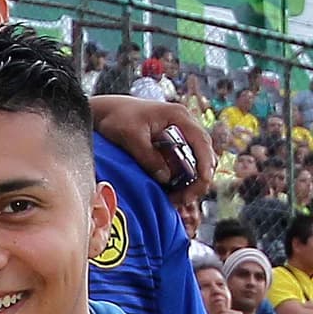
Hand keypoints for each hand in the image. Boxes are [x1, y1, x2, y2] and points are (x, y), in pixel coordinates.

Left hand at [90, 95, 214, 202]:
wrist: (108, 111)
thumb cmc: (118, 118)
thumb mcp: (131, 137)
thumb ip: (148, 157)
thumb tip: (166, 178)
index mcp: (178, 117)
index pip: (201, 140)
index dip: (205, 162)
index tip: (204, 180)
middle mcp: (184, 126)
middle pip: (203, 154)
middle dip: (199, 178)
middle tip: (186, 199)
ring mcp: (179, 136)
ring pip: (195, 162)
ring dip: (191, 183)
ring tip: (179, 201)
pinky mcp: (171, 147)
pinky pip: (183, 166)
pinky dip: (181, 181)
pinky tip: (172, 195)